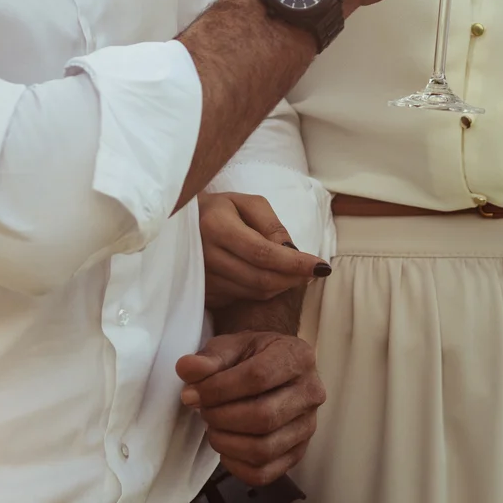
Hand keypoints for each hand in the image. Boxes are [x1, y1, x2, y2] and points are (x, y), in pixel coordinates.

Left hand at [176, 331, 324, 485]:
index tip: (193, 393)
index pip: (258, 378)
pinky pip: (265, 474)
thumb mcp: (232, 346)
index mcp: (298, 357)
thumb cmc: (252, 356)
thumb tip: (187, 369)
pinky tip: (225, 448)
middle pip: (263, 417)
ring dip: (226, 443)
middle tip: (204, 411)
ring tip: (213, 428)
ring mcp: (308, 426)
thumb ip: (209, 358)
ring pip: (263, 449)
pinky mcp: (298, 453)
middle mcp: (312, 393)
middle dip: (221, 418)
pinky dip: (236, 466)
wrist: (273, 367)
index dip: (218, 389)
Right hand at [198, 192, 326, 306]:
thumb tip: (292, 252)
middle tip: (313, 271)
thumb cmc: (221, 209)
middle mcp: (205, 256)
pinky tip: (268, 276)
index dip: (295, 263)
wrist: (180, 225)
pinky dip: (263, 290)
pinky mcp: (203, 293)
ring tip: (293, 271)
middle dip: (294, 278)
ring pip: (254, 292)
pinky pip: (242, 298)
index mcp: (216, 227)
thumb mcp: (248, 203)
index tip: (322, 267)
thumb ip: (272, 225)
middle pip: (260, 278)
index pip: (263, 253)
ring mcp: (201, 279)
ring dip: (282, 286)